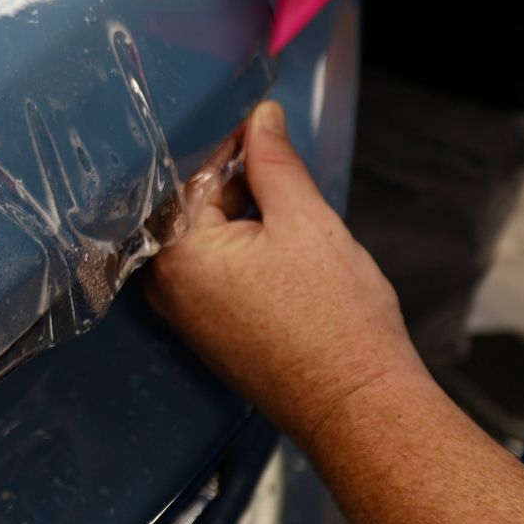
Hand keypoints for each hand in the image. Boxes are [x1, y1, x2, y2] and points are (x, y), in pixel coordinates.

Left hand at [147, 102, 423, 449]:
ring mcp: (184, 314)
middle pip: (194, 209)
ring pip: (209, 242)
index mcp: (175, 252)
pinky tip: (289, 262)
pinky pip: (218, 276)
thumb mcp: (305, 220)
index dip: (232, 146)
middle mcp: (165, 286)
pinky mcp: (209, 334)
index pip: (191, 175)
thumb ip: (273, 162)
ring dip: (247, 222)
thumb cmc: (335, 320)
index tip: (261, 128)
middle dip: (240, 187)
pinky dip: (248, 257)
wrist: (358, 404)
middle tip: (289, 177)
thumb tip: (261, 119)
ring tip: (297, 227)